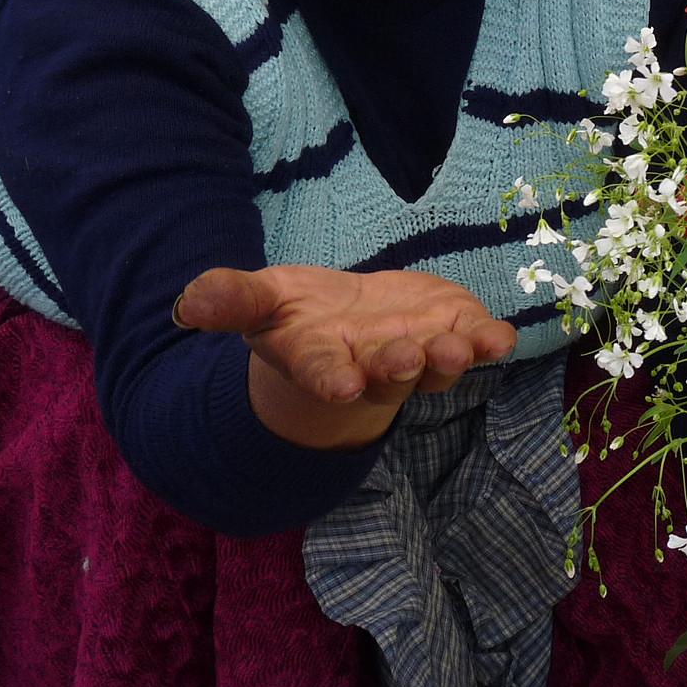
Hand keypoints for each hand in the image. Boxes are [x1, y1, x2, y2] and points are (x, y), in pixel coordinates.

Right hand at [175, 265, 516, 449]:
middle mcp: (372, 367)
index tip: (342, 385)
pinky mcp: (451, 332)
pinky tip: (501, 337)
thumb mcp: (261, 302)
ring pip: (436, 367)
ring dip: (450, 360)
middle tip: (407, 359)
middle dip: (398, 368)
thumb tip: (185, 304)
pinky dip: (488, 341)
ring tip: (461, 348)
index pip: (325, 375)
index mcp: (322, 362)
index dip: (333, 382)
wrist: (348, 326)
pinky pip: (474, 343)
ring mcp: (418, 355)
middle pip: (388, 374)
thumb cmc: (298, 317)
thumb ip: (230, 300)